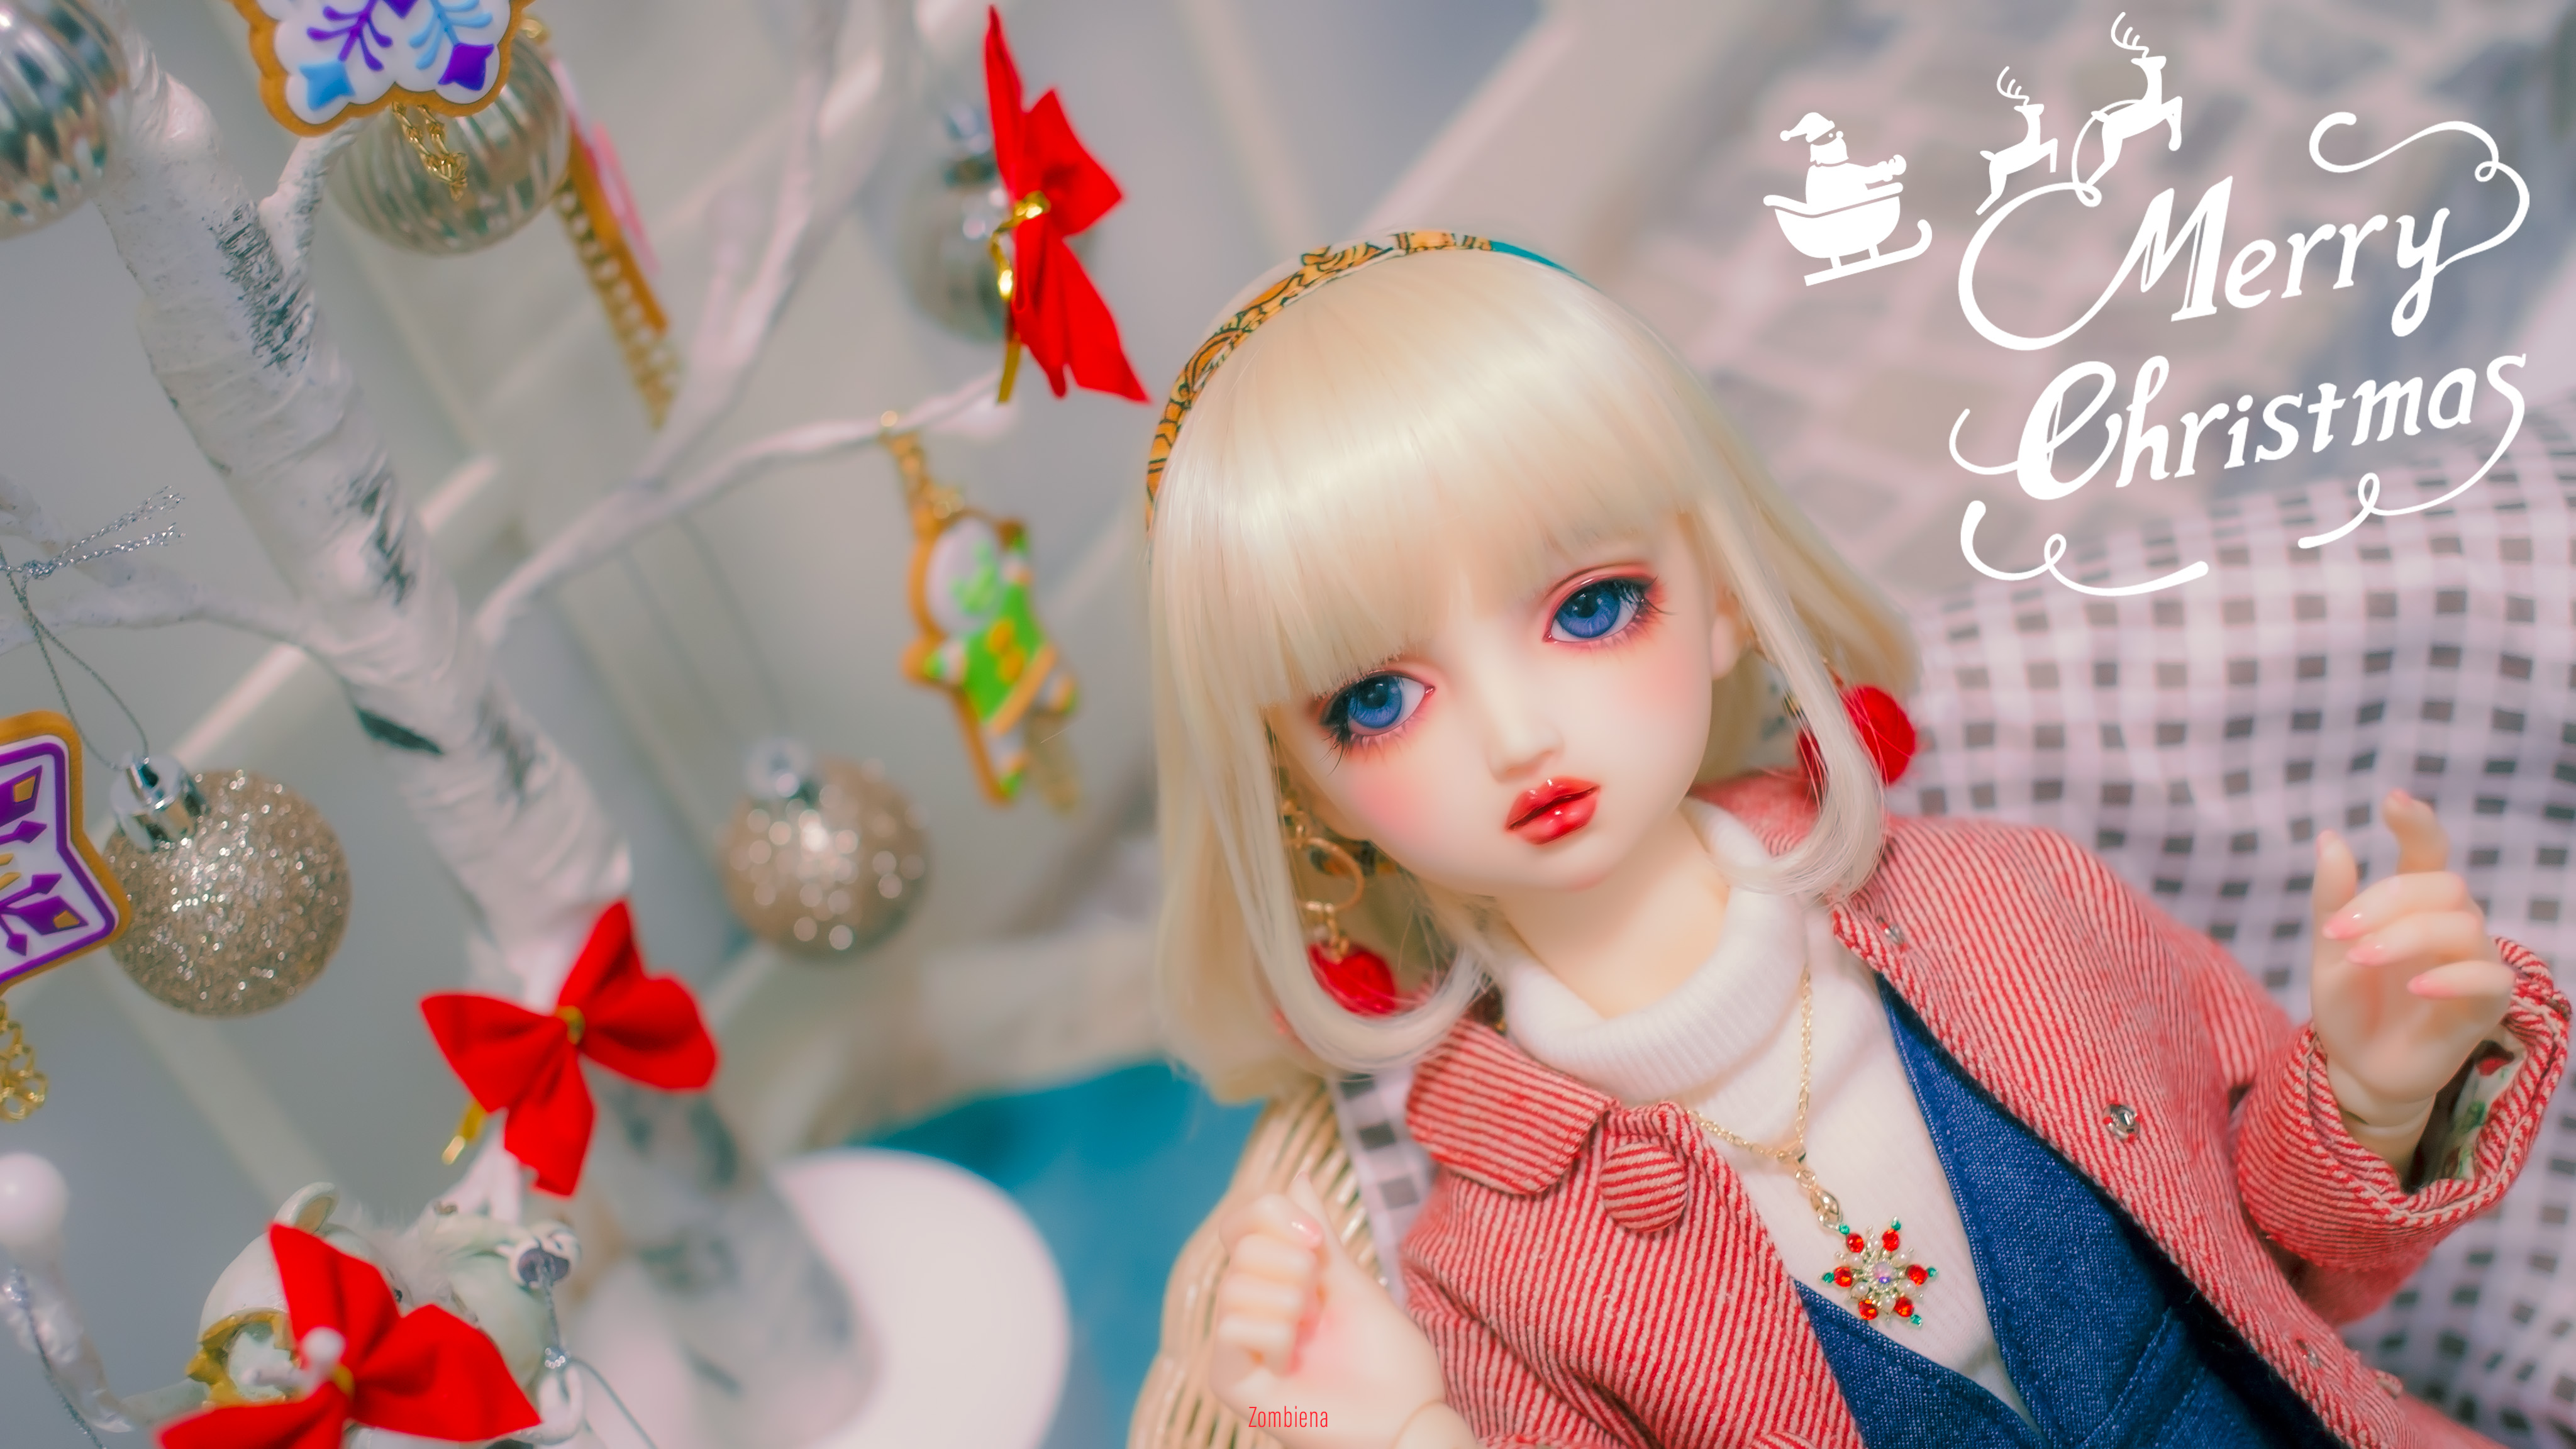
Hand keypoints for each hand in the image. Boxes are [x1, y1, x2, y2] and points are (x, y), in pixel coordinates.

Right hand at [1209, 1174, 1458, 1446]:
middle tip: (1320, 1305)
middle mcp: (1249, 1313)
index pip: (1239, 1224)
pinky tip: (1293, 1362)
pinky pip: (1231, 1326)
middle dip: (1295, 1264)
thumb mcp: (1352, 1282)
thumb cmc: (1388, 1361)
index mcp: (1274, 1285)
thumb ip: (1318, 1234)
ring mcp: (1237, 1349)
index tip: (1317, 1239)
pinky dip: (1275, 1334)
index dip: (1271, 1213)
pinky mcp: (1232, 1383)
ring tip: (1311, 1333)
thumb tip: (1299, 1177)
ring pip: (1233, 1285)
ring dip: (1290, 1301)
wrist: (1409, 1420)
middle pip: (1240, 1249)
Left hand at [2308, 790, 2515, 1170]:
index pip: (2428, 851)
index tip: (2393, 800)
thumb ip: (2333, 898)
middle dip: (2388, 902)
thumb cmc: (2348, 1003)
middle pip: (2443, 885)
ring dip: (2405, 936)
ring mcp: (2472, 963)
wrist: (2356, 1067)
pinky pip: (2488, 978)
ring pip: (2462, 925)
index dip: (2418, 823)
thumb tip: (2332, 837)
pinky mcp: (2485, 1006)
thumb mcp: (2328, 949)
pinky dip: (2451, 976)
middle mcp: (2449, 926)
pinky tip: (2415, 986)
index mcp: (2412, 905)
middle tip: (2339, 931)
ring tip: (2359, 959)